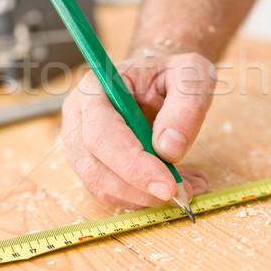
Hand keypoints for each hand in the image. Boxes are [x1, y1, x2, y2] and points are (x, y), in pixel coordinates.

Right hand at [61, 52, 215, 208]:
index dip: (132, 164)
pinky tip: (174, 183)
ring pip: (102, 186)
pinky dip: (144, 198)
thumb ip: (186, 106)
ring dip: (145, 197)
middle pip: (95, 166)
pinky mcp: (92, 164)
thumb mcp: (191, 75)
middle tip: (183, 192)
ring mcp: (80, 143)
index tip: (168, 184)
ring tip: (187, 184)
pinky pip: (112, 192)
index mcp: (96, 87)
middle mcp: (78, 116)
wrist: (161, 79)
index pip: (101, 133)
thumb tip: (169, 149)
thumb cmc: (172, 73)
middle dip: (140, 187)